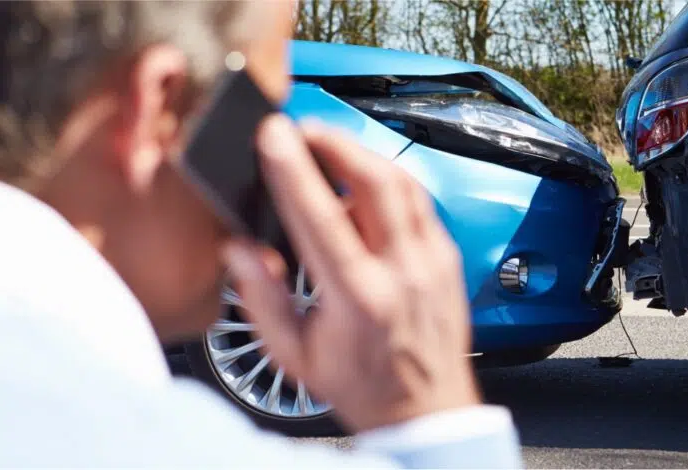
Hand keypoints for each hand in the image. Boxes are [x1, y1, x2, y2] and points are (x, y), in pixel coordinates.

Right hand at [222, 114, 480, 431]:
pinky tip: (365, 183)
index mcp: (359, 299)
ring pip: (404, 183)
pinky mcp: (448, 257)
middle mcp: (403, 273)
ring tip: (329, 147)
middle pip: (376, 181)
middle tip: (303, 129)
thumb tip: (239, 250)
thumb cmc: (363, 385)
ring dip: (363, 155)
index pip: (323, 216)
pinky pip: (420, 202)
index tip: (273, 135)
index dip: (294, 169)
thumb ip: (262, 299)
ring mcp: (433, 262)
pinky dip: (390, 181)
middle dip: (335, 142)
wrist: (426, 410)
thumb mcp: (296, 356)